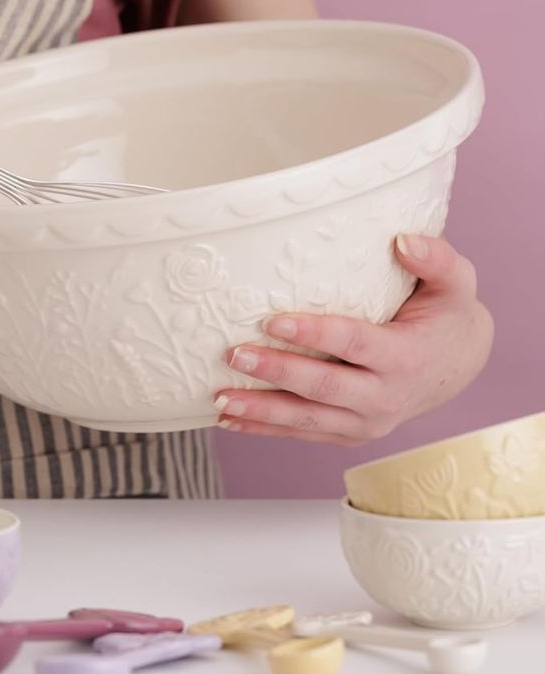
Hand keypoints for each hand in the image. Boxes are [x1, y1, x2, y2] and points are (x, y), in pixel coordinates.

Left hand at [214, 235, 493, 445]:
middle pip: (323, 387)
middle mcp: (386, 398)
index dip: (313, 334)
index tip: (271, 320)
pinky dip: (264, 429)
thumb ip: (437, 258)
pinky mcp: (348, 434)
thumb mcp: (455, 282)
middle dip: (276, 373)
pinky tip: (228, 421)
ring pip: (306, 420)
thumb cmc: (444, 315)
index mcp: (406, 358)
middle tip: (234, 355)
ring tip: (219, 400)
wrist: (453, 367)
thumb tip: (403, 240)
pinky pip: (302, 433)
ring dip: (260, 411)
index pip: (353, 344)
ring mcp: (366, 423)